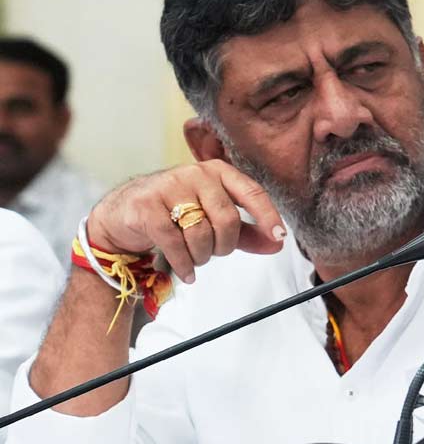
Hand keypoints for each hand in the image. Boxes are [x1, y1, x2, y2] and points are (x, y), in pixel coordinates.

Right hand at [86, 159, 286, 283]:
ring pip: (200, 232)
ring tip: (195, 258)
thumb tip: (277, 243)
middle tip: (213, 253)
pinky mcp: (146, 205)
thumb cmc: (176, 214)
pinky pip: (174, 242)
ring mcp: (169, 186)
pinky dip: (184, 263)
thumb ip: (246, 232)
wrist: (124, 213)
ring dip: (201, 256)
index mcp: (218, 172)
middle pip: (226, 219)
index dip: (267, 215)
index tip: (279, 236)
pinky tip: (186, 271)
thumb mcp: (214, 220)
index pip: (252, 192)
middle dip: (224, 246)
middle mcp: (195, 174)